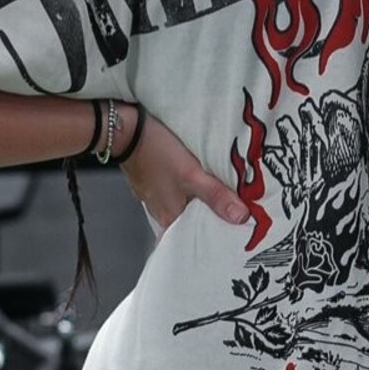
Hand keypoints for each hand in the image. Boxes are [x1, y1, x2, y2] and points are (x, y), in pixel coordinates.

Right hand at [118, 112, 249, 233]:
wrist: (127, 130)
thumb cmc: (156, 152)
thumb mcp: (191, 174)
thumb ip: (215, 195)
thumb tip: (240, 217)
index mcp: (169, 218)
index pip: (192, 239)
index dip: (211, 238)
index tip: (232, 237)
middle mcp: (160, 211)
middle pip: (190, 221)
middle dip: (210, 217)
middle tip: (235, 215)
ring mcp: (155, 196)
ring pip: (184, 204)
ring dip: (200, 201)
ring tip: (223, 196)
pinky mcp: (154, 180)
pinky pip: (176, 191)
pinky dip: (188, 189)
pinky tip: (199, 180)